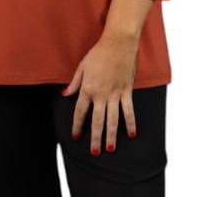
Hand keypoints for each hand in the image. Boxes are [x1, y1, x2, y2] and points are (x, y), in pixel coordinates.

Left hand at [62, 33, 138, 154]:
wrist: (118, 43)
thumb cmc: (98, 53)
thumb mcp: (82, 66)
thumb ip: (74, 83)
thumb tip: (65, 95)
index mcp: (87, 88)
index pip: (80, 112)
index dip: (77, 125)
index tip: (76, 137)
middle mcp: (101, 94)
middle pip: (96, 121)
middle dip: (95, 138)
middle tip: (94, 153)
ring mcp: (115, 94)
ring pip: (112, 120)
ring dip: (111, 136)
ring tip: (110, 149)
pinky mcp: (127, 91)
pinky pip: (129, 110)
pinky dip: (131, 123)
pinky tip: (132, 134)